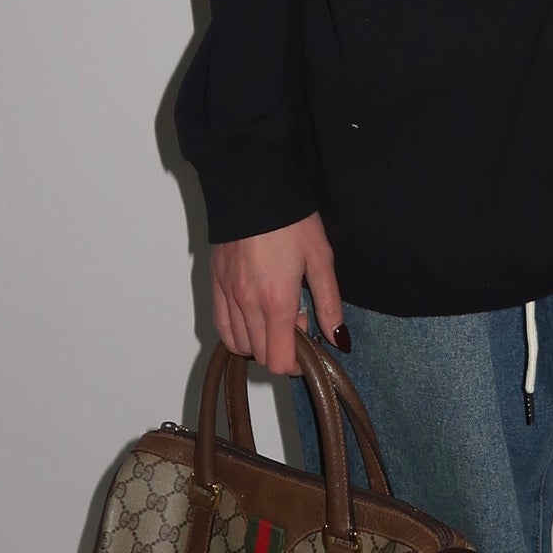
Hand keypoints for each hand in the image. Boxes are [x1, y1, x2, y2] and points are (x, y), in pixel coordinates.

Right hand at [210, 211, 347, 376]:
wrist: (254, 187)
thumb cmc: (291, 220)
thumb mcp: (321, 260)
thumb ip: (329, 304)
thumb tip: (338, 338)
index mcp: (276, 301)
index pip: (278, 360)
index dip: (295, 366)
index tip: (308, 351)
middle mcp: (247, 304)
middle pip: (260, 355)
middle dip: (281, 350)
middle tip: (298, 323)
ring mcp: (227, 294)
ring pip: (238, 343)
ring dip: (259, 342)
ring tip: (276, 317)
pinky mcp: (214, 282)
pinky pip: (221, 324)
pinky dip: (237, 331)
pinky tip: (253, 314)